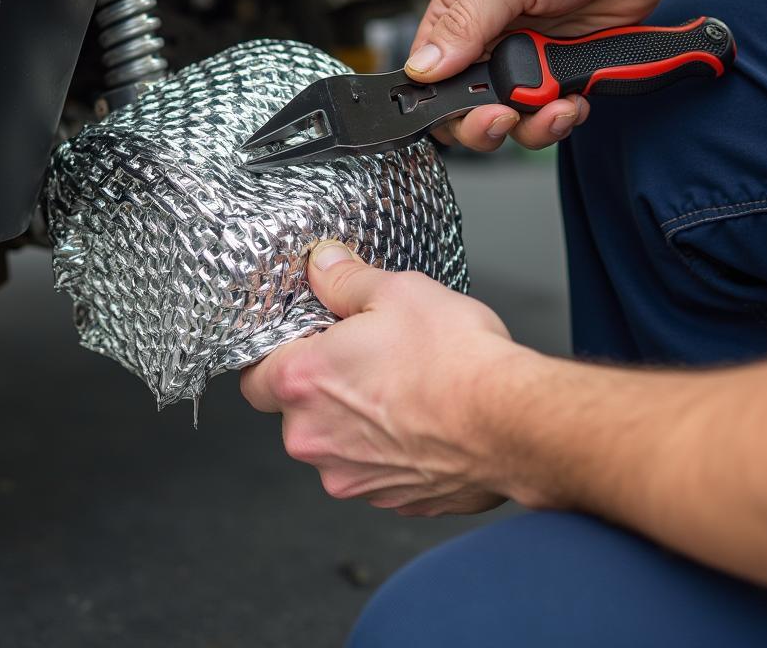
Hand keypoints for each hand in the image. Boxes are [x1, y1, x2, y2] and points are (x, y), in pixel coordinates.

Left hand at [240, 241, 526, 516]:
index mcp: (302, 383)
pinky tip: (423, 421)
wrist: (514, 421)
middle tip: (364, 357)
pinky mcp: (391, 500)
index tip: (303, 344)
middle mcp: (315, 439)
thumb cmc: (455, 359)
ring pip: (337, 444)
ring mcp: (352, 477)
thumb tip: (323, 265)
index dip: (274, 359)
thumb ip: (346, 279)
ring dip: (357, 422)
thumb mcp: (396, 291)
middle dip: (322, 388)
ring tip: (403, 388)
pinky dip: (391, 450)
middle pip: (296, 412)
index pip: (252, 378)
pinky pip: (375, 470)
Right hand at [406, 0, 680, 150]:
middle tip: (504, 116)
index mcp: (462, 8)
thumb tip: (422, 68)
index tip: (461, 111)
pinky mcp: (574, 60)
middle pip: (472, 104)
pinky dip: (568, 114)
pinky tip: (577, 99)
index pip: (432, 71)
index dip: (439, 101)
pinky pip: (561, 106)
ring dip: (534, 123)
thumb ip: (464, 27)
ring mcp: (535, 50)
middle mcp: (494, 34)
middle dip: (488, 122)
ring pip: (520, 114)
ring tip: (554, 107)